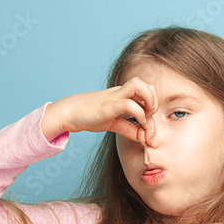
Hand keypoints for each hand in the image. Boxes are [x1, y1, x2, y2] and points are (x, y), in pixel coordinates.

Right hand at [42, 77, 158, 145]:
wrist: (69, 113)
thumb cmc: (90, 116)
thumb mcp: (114, 124)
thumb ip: (130, 129)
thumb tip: (145, 138)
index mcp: (125, 96)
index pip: (149, 99)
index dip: (154, 121)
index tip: (150, 139)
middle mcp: (122, 93)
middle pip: (149, 86)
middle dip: (155, 105)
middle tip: (148, 124)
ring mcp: (115, 97)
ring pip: (140, 85)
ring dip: (149, 101)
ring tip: (145, 118)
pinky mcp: (107, 105)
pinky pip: (128, 103)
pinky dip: (138, 113)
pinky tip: (137, 123)